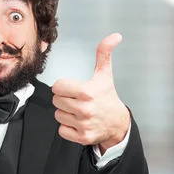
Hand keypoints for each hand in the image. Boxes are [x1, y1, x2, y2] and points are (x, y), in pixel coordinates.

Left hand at [52, 33, 130, 151]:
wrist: (118, 123)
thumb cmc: (107, 97)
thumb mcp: (104, 75)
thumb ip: (104, 54)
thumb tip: (114, 36)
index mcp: (87, 92)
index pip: (57, 87)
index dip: (63, 87)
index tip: (72, 89)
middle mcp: (85, 109)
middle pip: (56, 101)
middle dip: (64, 100)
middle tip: (76, 100)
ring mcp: (83, 124)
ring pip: (58, 115)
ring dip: (65, 113)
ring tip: (78, 112)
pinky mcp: (82, 137)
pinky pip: (61, 130)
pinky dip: (68, 127)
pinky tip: (78, 123)